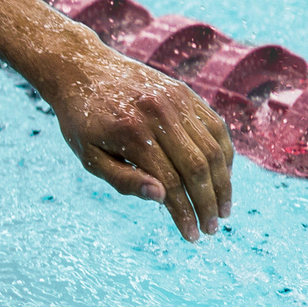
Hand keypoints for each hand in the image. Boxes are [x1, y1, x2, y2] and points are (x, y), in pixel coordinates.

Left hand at [44, 47, 234, 241]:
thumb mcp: (90, 156)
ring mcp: (177, 101)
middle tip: (212, 228)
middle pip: (198, 168)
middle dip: (208, 203)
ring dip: (224, 184)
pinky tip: (222, 177)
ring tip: (223, 210)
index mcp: (132, 133)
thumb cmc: (83, 121)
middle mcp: (159, 114)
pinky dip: (224, 155)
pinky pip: (216, 128)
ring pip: (214, 148)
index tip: (192, 236)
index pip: (171, 183)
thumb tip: (162, 199)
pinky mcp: (187, 94)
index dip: (185, 213)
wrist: (83, 70)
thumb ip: (124, 180)